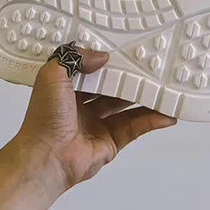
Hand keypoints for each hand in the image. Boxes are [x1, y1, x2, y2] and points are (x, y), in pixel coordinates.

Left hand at [15, 47, 176, 188]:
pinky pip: (135, 127)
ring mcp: (98, 125)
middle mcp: (83, 106)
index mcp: (67, 89)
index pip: (92, 70)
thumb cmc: (44, 119)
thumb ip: (75, 58)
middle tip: (151, 67)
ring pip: (127, 107)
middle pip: (113, 88)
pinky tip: (166, 113)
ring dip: (145, 98)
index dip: (108, 61)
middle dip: (130, 78)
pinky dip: (152, 120)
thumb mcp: (52, 75)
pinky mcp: (111, 142)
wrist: (47, 157)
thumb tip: (102, 57)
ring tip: (165, 87)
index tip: (127, 52)